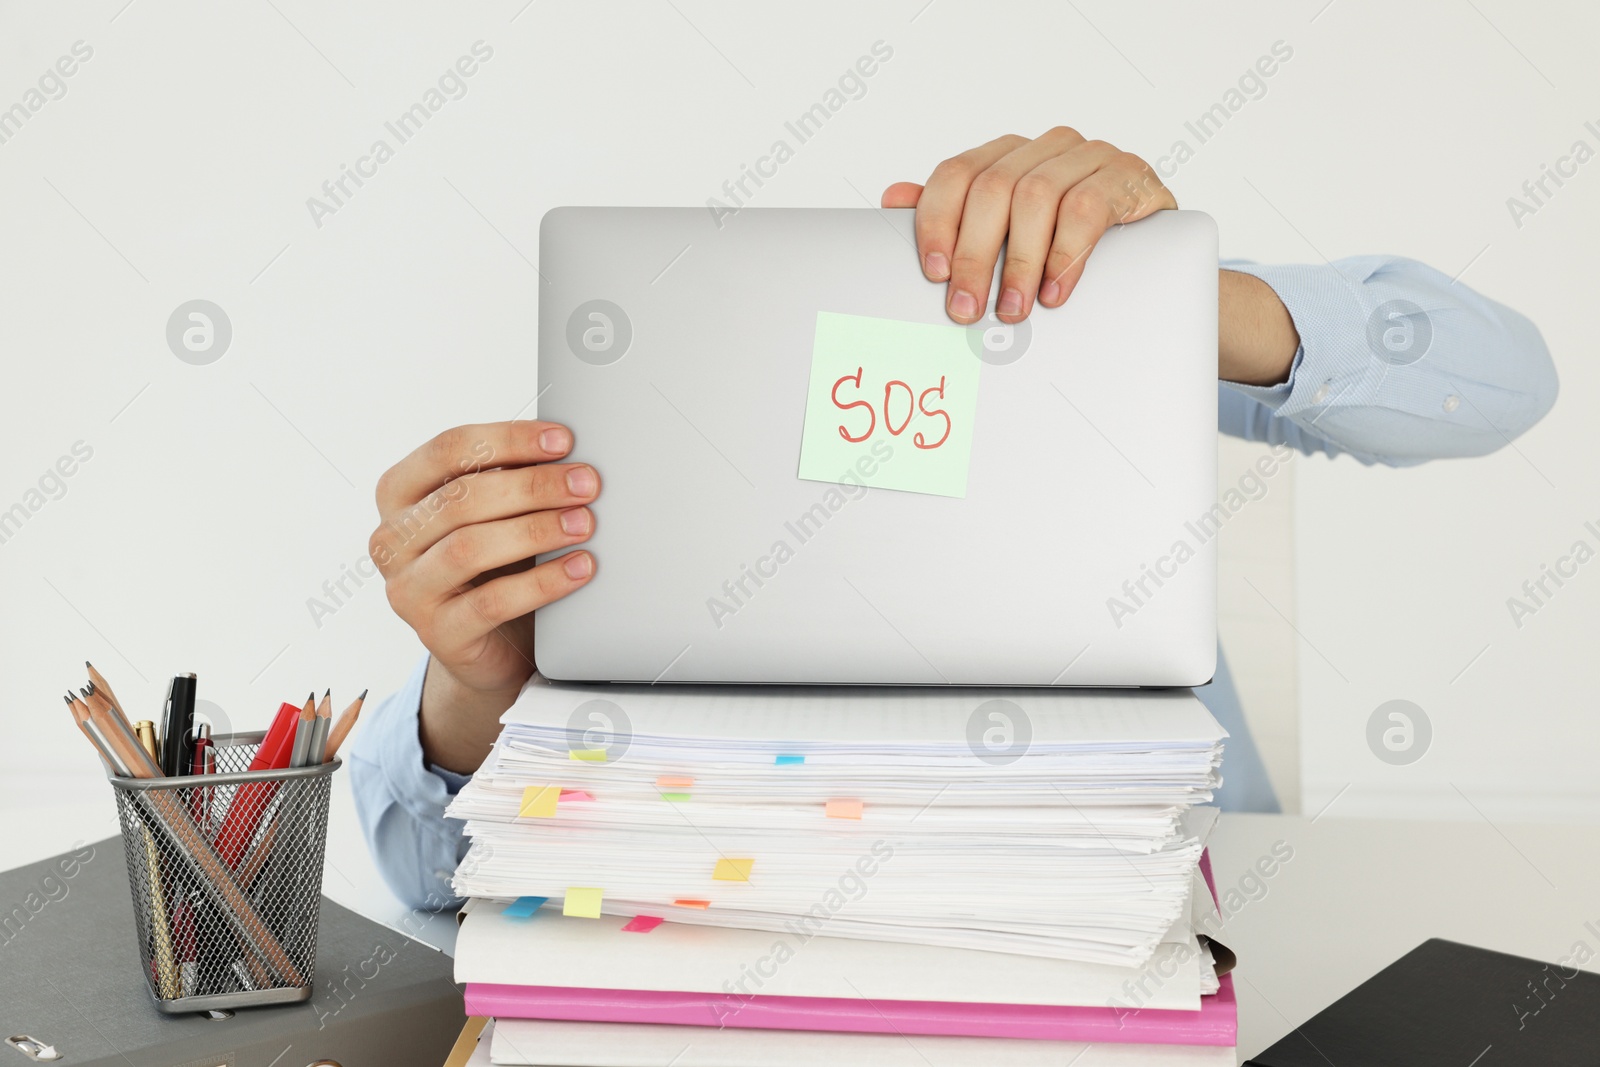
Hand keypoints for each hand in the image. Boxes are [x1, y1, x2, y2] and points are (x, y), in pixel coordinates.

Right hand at [369, 421, 598, 767]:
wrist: (491, 645)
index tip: (563, 441)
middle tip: (586, 485)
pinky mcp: (437, 633)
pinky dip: (543, 582)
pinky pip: (492, 602)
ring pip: (469, 548)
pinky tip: (580, 568)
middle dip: (533, 486)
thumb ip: (510, 477)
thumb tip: (567, 448)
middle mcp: (392, 539)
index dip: (509, 439)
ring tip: (585, 523)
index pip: (449, 450)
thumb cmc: (494, 565)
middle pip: (462, 498)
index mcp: (399, 493)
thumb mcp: (494, 513)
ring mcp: (407, 589)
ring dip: (536, 530)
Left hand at [882, 128, 1175, 324]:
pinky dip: (1065, 255)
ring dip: (1019, 260)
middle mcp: (1046, 146)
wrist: (1156, 250)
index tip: (932, 273)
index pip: (956, 173)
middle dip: (974, 253)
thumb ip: (956, 214)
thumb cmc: (1071, 243)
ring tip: (1013, 308)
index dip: (938, 221)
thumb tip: (892, 197)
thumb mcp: (1011, 233)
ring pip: (1037, 195)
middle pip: (993, 187)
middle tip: (966, 308)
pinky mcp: (1128, 176)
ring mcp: (1090, 156)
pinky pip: (1087, 208)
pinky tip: (1055, 291)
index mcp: (1008, 155)